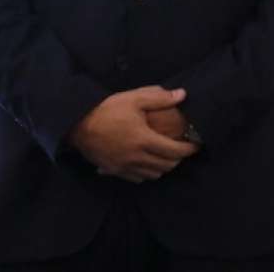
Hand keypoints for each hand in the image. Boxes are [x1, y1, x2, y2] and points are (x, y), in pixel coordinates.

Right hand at [68, 86, 198, 182]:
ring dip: (163, 167)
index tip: (196, 145)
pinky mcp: (114, 171)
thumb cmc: (107, 110)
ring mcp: (124, 167)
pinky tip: (147, 162)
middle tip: (183, 149)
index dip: (189, 150)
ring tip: (167, 155)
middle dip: (178, 159)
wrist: (77, 125)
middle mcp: (136, 158)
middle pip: (166, 166)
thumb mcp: (134, 98)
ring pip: (153, 175)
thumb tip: (182, 94)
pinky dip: (147, 173)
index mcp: (144, 140)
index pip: (174, 152)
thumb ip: (159, 98)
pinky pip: (137, 178)